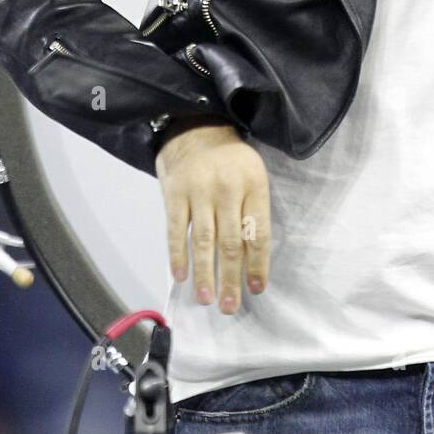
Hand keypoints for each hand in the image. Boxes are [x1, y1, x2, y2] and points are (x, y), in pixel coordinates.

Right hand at [157, 119, 269, 313]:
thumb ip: (252, 212)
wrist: (196, 126)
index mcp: (254, 185)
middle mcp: (228, 189)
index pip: (258, 233)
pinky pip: (176, 230)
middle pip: (231, 243)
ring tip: (206, 299)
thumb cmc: (230, 159)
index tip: (256, 289)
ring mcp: (199, 191)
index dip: (258, 265)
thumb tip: (251, 261)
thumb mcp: (252, 176)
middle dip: (231, 279)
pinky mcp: (174, 193)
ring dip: (204, 274)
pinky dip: (177, 255)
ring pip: (203, 241)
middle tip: (229, 306)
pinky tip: (180, 276)